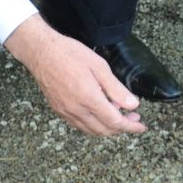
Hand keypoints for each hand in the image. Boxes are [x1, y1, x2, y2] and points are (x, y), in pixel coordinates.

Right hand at [6, 16, 144, 135]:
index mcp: (89, 98)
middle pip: (104, 130)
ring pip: (91, 130)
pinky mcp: (58, 110)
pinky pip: (79, 125)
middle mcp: (76, 110)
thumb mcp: (99, 66)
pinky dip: (93, 125)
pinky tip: (99, 113)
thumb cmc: (70, 54)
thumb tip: (132, 105)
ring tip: (117, 113)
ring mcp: (66, 112)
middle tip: (133, 116)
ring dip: (107, 128)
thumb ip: (116, 89)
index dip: (131, 126)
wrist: (41, 52)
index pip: (115, 122)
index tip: (141, 126)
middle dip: (121, 127)